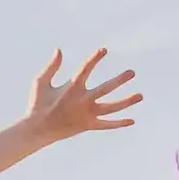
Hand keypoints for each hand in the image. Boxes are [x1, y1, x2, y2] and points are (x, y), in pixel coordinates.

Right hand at [24, 49, 140, 142]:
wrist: (38, 129)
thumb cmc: (37, 103)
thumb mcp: (40, 82)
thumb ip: (52, 66)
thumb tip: (59, 50)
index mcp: (71, 87)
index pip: (86, 69)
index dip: (95, 59)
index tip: (104, 50)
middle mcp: (82, 100)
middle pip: (106, 88)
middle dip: (120, 80)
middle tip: (132, 72)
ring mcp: (87, 114)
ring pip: (112, 107)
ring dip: (127, 101)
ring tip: (141, 96)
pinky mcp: (88, 125)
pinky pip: (107, 125)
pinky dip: (119, 123)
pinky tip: (131, 120)